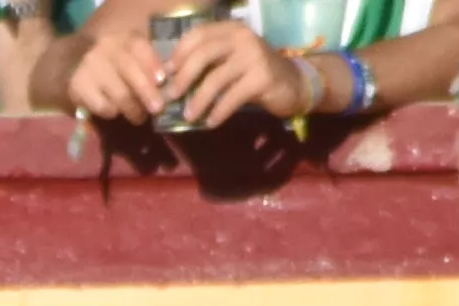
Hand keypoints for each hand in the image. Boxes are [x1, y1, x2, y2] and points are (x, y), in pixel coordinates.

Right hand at [65, 13, 157, 114]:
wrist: (63, 65)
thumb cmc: (105, 64)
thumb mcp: (124, 53)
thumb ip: (143, 63)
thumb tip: (163, 83)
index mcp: (120, 37)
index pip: (141, 49)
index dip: (153, 67)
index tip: (162, 82)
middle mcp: (105, 49)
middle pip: (133, 75)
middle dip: (148, 96)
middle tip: (156, 110)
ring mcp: (90, 68)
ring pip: (121, 96)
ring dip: (133, 110)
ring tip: (137, 117)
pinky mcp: (78, 87)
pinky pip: (104, 106)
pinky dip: (112, 112)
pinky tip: (112, 110)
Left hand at [155, 12, 320, 118]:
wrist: (293, 83)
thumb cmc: (253, 74)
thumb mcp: (229, 60)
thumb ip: (206, 62)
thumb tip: (169, 78)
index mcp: (231, 29)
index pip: (198, 34)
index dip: (179, 53)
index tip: (165, 74)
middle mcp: (243, 37)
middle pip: (203, 54)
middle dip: (183, 77)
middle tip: (170, 97)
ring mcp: (254, 56)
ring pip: (216, 78)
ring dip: (198, 100)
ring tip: (188, 116)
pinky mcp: (262, 77)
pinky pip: (232, 97)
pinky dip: (218, 112)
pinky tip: (210, 122)